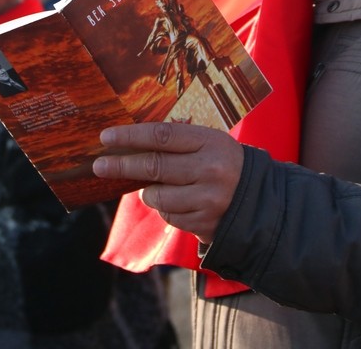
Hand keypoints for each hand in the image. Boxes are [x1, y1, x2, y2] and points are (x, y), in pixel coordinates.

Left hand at [92, 122, 243, 243]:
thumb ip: (177, 143)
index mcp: (210, 143)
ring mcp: (207, 200)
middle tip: (99, 165)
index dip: (130, 136)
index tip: (106, 137)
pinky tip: (178, 202)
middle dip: (122, 165)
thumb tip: (130, 146)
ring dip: (148, 192)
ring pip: (157, 196)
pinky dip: (166, 208)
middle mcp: (209, 170)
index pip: (162, 136)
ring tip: (156, 187)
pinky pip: (170, 216)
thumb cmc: (226, 164)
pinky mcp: (205, 223)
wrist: (261, 200)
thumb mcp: (210, 143)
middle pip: (154, 166)